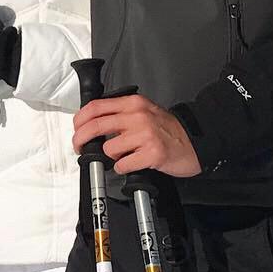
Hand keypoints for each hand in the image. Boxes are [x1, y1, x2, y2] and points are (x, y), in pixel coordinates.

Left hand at [72, 94, 201, 176]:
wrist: (196, 141)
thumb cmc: (168, 129)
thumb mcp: (144, 111)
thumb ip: (121, 114)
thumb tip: (93, 124)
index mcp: (133, 103)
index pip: (95, 107)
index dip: (79, 120)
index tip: (76, 130)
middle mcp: (138, 116)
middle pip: (96, 126)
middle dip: (81, 139)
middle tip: (80, 148)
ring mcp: (145, 135)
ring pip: (109, 148)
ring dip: (110, 157)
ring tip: (123, 156)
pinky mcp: (152, 153)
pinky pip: (123, 164)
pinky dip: (122, 168)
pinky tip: (131, 164)